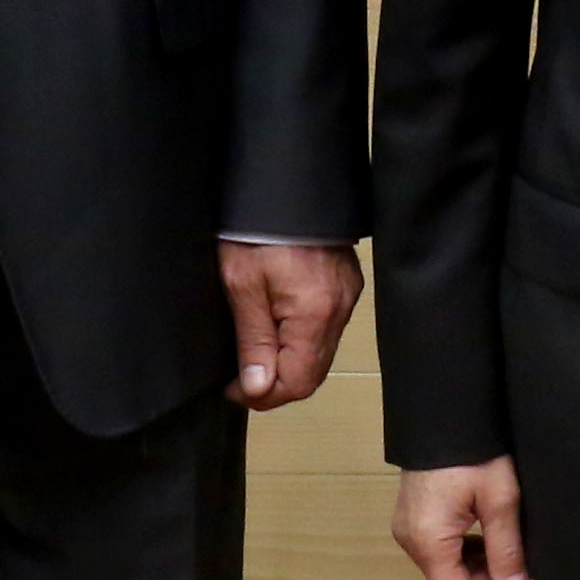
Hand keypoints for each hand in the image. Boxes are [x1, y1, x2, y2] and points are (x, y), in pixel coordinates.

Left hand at [222, 241, 358, 409]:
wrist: (286, 183)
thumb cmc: (256, 230)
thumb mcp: (241, 286)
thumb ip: (252, 340)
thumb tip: (258, 389)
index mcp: (314, 313)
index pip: (297, 381)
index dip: (263, 395)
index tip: (233, 389)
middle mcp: (339, 311)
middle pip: (313, 373)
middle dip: (276, 384)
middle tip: (240, 378)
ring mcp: (347, 298)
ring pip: (320, 354)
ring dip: (288, 364)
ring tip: (254, 354)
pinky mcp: (346, 286)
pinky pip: (326, 330)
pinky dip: (301, 342)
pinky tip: (276, 331)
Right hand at [393, 456, 529, 579]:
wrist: (447, 409)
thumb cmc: (474, 449)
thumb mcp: (500, 500)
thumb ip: (507, 550)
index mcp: (428, 541)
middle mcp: (412, 540)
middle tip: (523, 579)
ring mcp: (411, 527)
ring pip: (446, 569)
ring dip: (480, 573)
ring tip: (513, 561)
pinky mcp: (416, 516)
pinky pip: (442, 549)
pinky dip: (468, 555)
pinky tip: (493, 543)